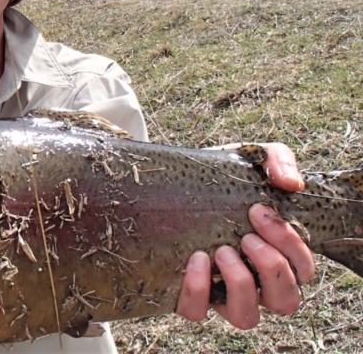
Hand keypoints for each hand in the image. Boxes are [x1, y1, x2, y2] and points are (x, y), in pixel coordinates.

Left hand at [176, 143, 314, 328]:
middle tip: (246, 237)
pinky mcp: (190, 295)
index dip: (289, 244)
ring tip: (222, 250)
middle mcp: (255, 280)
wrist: (173, 181)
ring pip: (246, 317)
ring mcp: (222, 293)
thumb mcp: (251, 158)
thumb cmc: (222, 177)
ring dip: (240, 284)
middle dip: (271, 267)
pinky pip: (197, 312)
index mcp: (276, 253)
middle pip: (285, 300)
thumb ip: (278, 161)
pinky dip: (198, 291)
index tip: (259, 211)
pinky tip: (195, 259)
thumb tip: (291, 183)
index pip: (302, 268)